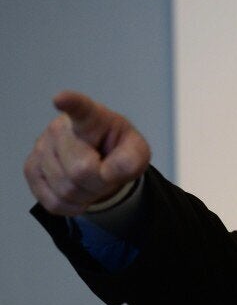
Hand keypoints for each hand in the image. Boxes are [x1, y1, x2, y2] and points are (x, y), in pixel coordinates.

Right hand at [24, 91, 150, 215]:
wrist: (102, 161)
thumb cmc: (118, 151)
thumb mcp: (137, 153)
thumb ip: (131, 160)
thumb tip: (109, 172)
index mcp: (92, 117)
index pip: (80, 108)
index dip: (70, 103)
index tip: (60, 99)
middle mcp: (61, 128)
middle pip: (80, 170)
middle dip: (99, 182)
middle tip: (106, 174)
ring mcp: (42, 148)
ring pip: (65, 189)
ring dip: (86, 195)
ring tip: (92, 180)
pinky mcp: (31, 169)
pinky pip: (53, 201)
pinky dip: (72, 205)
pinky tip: (79, 191)